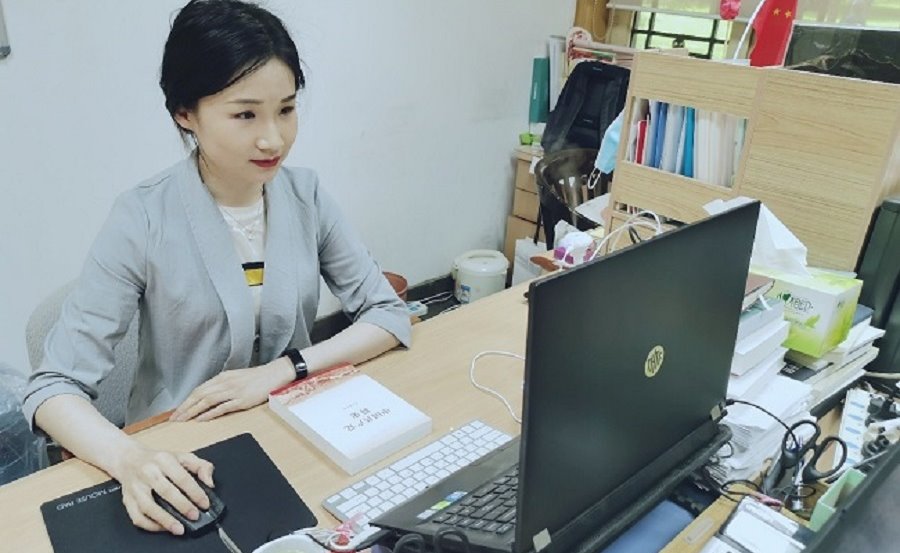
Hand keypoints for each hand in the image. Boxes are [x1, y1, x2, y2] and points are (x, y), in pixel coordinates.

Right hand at [110, 443, 214, 534]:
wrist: (129, 459)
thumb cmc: (158, 461)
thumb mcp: (182, 456)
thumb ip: (201, 466)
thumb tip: (209, 482)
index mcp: (164, 459)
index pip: (182, 478)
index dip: (195, 492)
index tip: (204, 504)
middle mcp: (148, 472)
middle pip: (166, 491)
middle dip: (182, 506)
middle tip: (194, 516)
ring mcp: (135, 487)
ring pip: (148, 506)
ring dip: (165, 520)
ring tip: (179, 528)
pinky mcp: (127, 500)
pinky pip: (137, 516)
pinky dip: (150, 525)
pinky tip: (163, 527)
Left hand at [170, 361, 292, 421]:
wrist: (274, 374)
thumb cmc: (256, 378)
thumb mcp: (236, 378)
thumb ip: (222, 386)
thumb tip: (208, 396)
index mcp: (222, 377)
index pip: (199, 390)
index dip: (186, 401)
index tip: (177, 411)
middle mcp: (225, 383)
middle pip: (199, 395)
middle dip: (185, 407)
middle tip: (174, 418)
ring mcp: (233, 391)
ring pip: (207, 401)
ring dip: (193, 412)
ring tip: (183, 420)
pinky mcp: (242, 400)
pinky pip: (222, 407)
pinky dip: (210, 414)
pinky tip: (201, 419)